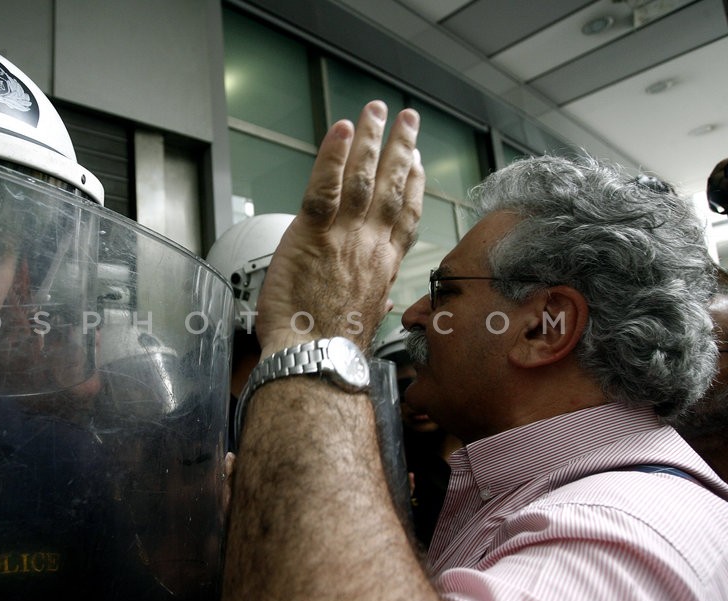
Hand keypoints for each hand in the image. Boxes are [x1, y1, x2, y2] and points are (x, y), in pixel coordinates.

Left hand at [255, 101, 423, 354]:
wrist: (315, 359)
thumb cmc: (333, 349)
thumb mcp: (365, 323)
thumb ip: (374, 302)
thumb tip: (383, 299)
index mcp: (383, 266)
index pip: (405, 217)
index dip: (414, 186)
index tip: (418, 164)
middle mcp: (371, 245)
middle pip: (392, 187)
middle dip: (400, 148)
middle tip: (407, 120)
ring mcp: (344, 237)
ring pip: (361, 177)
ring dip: (371, 139)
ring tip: (375, 111)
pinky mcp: (311, 234)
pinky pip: (324, 186)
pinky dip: (333, 154)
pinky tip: (341, 128)